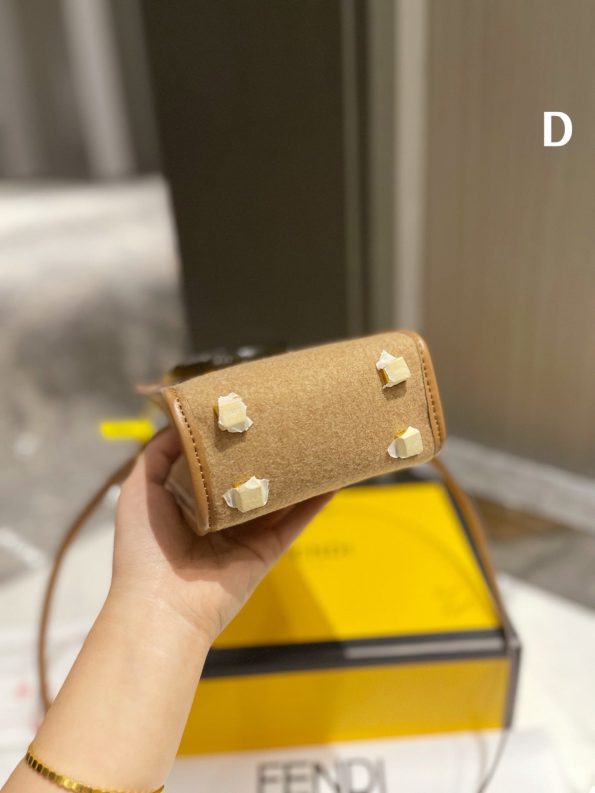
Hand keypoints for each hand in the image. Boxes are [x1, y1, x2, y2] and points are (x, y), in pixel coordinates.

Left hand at [111, 429, 333, 644]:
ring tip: (317, 438)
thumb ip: (159, 454)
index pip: (216, 462)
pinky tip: (332, 477)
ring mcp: (247, 533)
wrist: (161, 604)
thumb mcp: (139, 488)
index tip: (248, 406)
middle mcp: (221, 515)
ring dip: (298, 470)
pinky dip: (315, 500)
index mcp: (190, 500)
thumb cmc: (144, 545)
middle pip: (251, 475)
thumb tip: (185, 419)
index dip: (231, 437)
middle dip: (267, 450)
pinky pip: (296, 521)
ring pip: (279, 496)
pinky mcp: (268, 550)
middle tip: (288, 416)